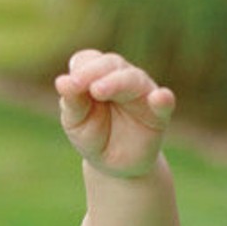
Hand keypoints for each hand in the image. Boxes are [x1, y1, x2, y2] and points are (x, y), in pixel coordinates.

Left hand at [55, 50, 174, 178]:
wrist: (113, 164)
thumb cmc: (92, 136)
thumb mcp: (75, 122)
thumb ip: (71, 103)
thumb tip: (61, 82)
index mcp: (97, 76)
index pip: (88, 61)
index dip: (80, 69)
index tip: (68, 84)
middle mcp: (121, 78)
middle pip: (111, 64)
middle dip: (96, 72)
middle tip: (85, 86)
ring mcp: (142, 93)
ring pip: (134, 80)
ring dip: (118, 82)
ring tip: (99, 90)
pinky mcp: (159, 113)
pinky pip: (165, 103)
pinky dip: (163, 100)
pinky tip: (159, 98)